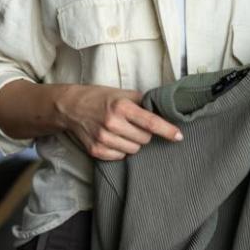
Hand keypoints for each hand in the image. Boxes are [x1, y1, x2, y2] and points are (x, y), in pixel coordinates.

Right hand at [53, 83, 183, 161]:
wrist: (71, 107)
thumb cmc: (100, 98)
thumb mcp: (121, 93)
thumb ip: (143, 102)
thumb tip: (165, 111)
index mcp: (121, 106)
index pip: (151, 122)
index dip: (167, 130)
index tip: (179, 136)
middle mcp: (112, 123)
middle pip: (145, 139)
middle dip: (145, 134)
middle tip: (135, 125)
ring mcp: (103, 139)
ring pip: (134, 150)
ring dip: (133, 143)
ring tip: (123, 131)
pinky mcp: (96, 151)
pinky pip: (120, 157)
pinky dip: (121, 150)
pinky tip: (113, 139)